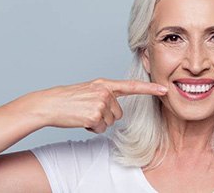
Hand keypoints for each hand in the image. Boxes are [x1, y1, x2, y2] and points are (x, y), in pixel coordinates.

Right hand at [10, 78, 167, 132]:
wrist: (49, 104)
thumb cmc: (69, 99)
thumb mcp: (90, 90)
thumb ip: (106, 94)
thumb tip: (117, 109)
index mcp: (105, 84)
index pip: (132, 86)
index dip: (150, 89)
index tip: (164, 89)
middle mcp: (105, 91)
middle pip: (119, 112)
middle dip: (106, 116)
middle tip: (89, 110)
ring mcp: (100, 103)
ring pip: (111, 121)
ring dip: (99, 122)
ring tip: (84, 114)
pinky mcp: (95, 115)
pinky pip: (101, 128)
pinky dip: (92, 128)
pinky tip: (81, 120)